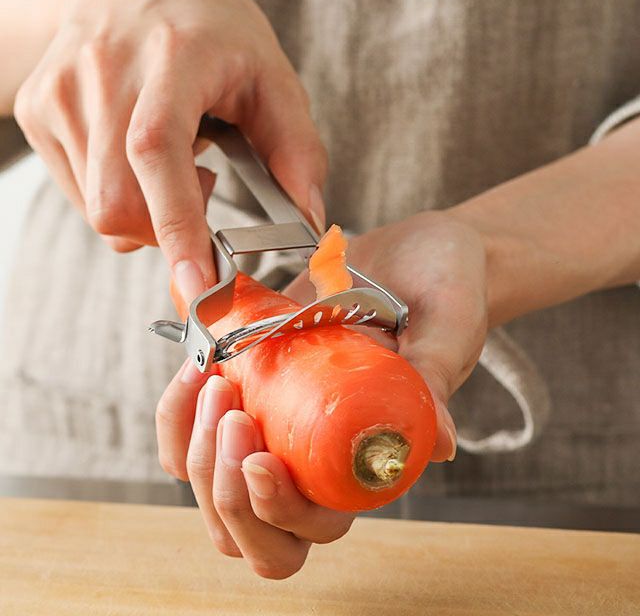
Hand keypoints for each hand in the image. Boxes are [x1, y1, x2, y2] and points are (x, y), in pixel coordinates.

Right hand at [13, 0, 326, 301]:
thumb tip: (309, 222)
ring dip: (145, 213)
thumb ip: (297, 151)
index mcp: (171, 59)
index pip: (157, 152)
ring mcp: (60, 92)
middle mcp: (103, 73)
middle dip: (166, 232)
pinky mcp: (37, 110)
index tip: (198, 284)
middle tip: (202, 189)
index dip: (176, 226)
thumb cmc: (209, 31)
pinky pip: (79, 195)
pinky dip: (119, 197)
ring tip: (170, 162)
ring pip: (98, 210)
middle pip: (117, 204)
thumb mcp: (270, 78)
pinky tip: (136, 158)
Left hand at [155, 210, 487, 577]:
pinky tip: (196, 366)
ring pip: (209, 485)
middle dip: (222, 488)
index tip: (258, 458)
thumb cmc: (444, 291)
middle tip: (230, 414)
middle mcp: (312, 455)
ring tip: (210, 383)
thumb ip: (437, 378)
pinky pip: (190, 429)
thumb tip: (439, 446)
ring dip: (192, 449)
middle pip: (246, 529)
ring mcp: (273, 423)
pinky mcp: (247, 386)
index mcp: (362, 462)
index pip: (313, 527)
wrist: (416, 253)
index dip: (277, 512)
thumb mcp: (447, 329)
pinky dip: (177, 410)